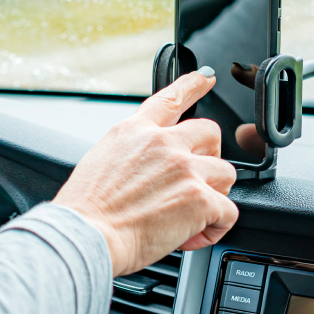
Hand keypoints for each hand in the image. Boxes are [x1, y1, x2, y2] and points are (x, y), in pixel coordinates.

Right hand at [53, 71, 238, 275]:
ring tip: (193, 214)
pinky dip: (216, 228)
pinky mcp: (199, 198)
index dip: (192, 85)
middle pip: (210, 133)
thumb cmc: (86, 211)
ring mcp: (184, 168)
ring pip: (226, 173)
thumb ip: (132, 156)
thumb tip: (148, 173)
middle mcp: (162, 143)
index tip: (206, 78)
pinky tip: (194, 234)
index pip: (169, 99)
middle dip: (210, 157)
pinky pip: (228, 211)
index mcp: (134, 132)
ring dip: (214, 194)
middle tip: (196, 180)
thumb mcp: (100, 162)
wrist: (86, 235)